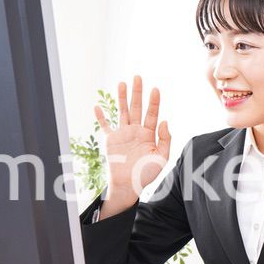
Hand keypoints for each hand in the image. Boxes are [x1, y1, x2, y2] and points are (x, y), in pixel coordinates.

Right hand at [95, 75, 170, 200]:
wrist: (129, 186)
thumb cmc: (146, 174)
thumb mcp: (162, 158)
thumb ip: (165, 140)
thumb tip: (164, 121)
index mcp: (149, 134)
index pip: (152, 114)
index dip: (154, 102)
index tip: (155, 89)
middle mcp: (136, 131)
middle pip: (137, 108)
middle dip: (137, 93)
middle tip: (138, 77)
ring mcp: (123, 134)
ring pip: (123, 111)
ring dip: (122, 98)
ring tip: (122, 83)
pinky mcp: (111, 140)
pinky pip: (105, 126)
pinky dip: (101, 117)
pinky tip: (97, 107)